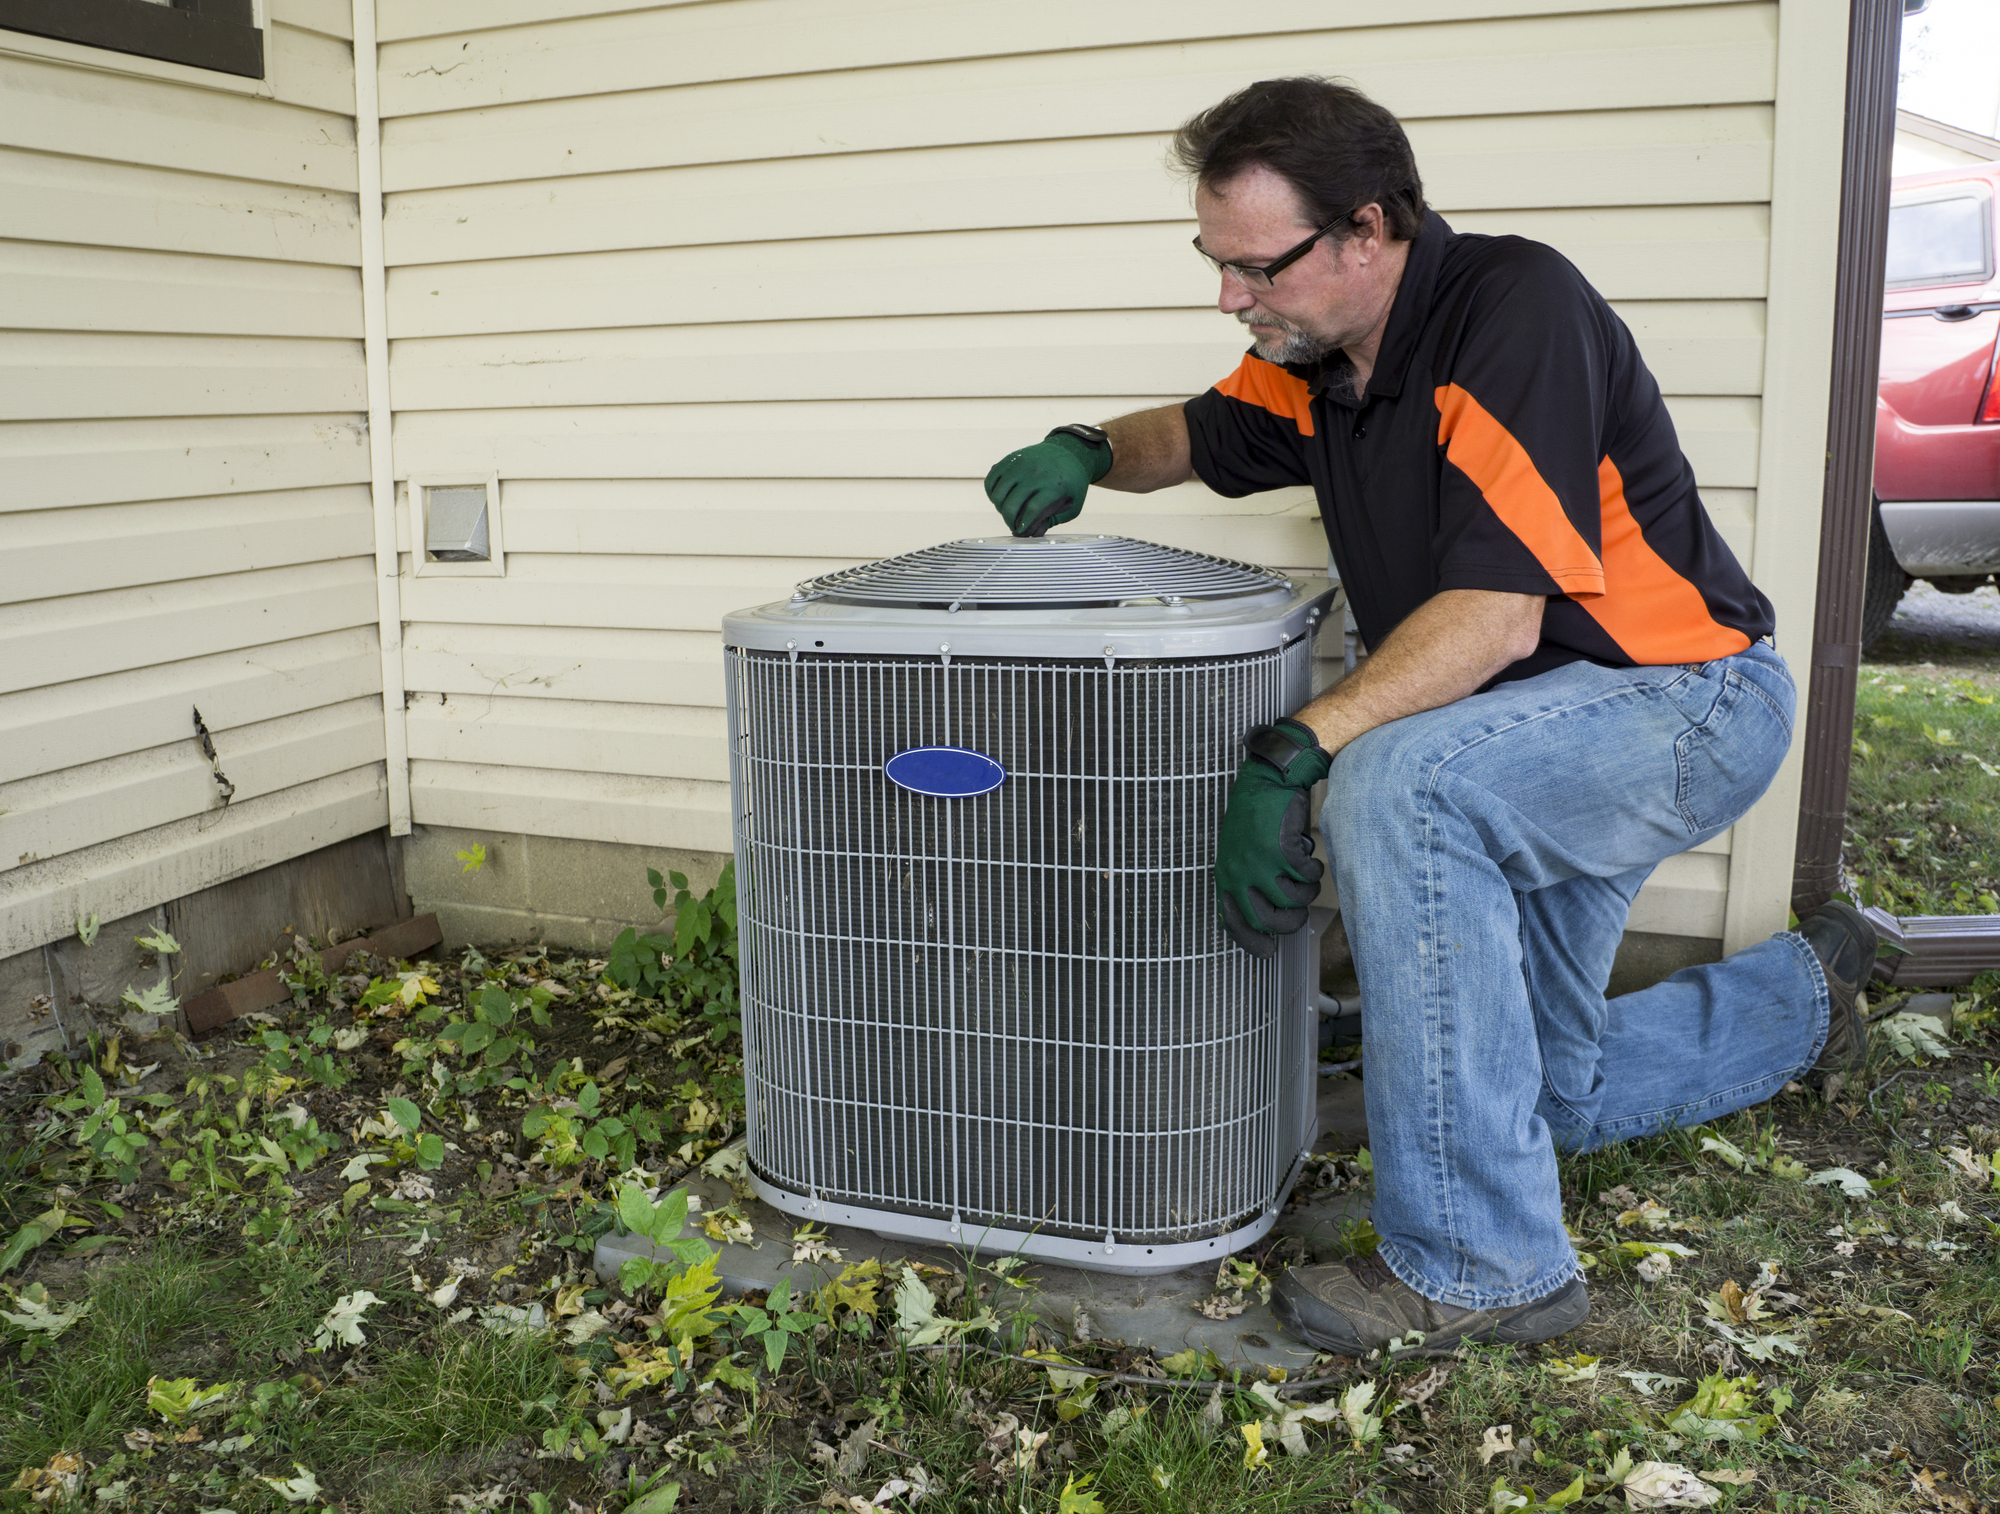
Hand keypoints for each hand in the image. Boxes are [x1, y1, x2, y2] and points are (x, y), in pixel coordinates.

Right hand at [984, 429, 1109, 536]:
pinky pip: (991, 479)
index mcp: (1053, 486)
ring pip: (998, 493)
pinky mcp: (1011, 459)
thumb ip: (1056, 518)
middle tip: (1013, 525)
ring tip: (1007, 512)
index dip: (1023, 525)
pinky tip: (1000, 498)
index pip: (1032, 509)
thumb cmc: (1072, 480)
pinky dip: (991, 492)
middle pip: (1011, 504)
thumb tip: (1035, 532)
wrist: (1069, 450)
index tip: (1021, 531)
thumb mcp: (1074, 503)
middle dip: (1009, 521)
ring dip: (999, 508)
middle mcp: (1035, 474)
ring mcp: (1021, 465)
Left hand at [1215, 719, 1332, 956]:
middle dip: (1291, 920)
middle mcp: (1240, 873)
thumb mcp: (1238, 854)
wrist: (1269, 779)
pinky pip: (1308, 876)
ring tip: (1304, 873)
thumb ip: (1243, 885)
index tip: (1269, 950)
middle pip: (1270, 921)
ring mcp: (1261, 862)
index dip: (1253, 943)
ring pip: (1295, 900)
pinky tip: (1309, 853)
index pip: (1235, 923)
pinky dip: (1314, 869)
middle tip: (1299, 907)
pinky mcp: (1283, 849)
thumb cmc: (1256, 817)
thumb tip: (1259, 924)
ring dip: (1307, 890)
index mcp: (1226, 876)